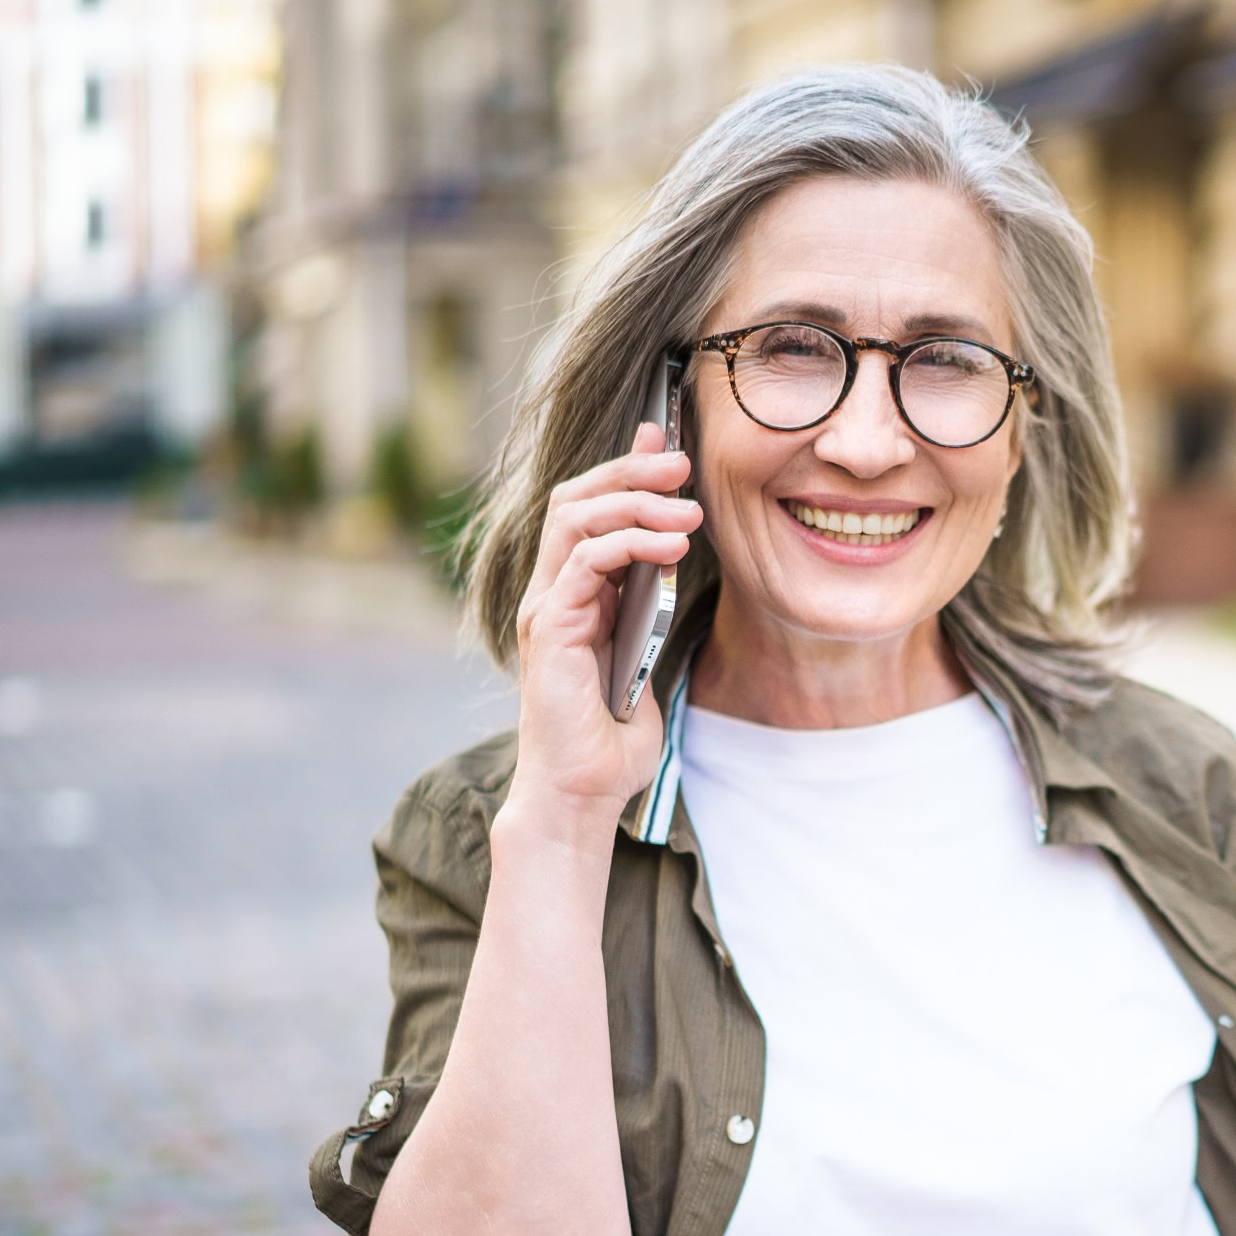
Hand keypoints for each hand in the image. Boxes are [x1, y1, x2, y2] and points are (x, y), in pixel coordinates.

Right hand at [507, 423, 698, 829]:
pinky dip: (629, 542)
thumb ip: (652, 606)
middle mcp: (551, 592)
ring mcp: (546, 606)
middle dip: (630, 468)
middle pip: (577, 498)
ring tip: (688, 507)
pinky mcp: (551, 627)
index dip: (624, 469)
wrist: (584, 790)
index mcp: (572, 594)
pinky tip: (671, 546)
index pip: (588, 509)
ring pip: (577, 518)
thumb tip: (676, 557)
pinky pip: (584, 561)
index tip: (668, 445)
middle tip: (683, 461)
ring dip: (635, 499)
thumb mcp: (647, 654)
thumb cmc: (613, 736)